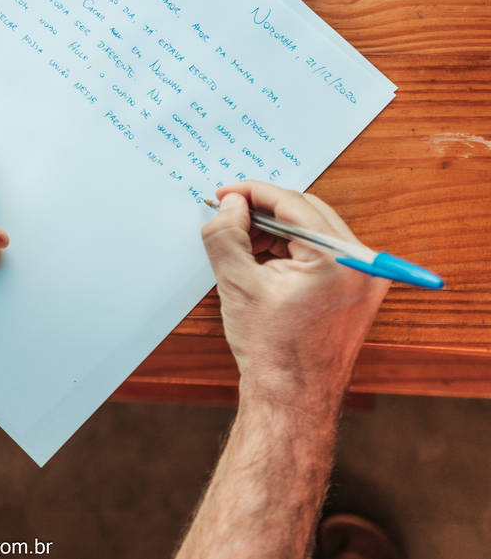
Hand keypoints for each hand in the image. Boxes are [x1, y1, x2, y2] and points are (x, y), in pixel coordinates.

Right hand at [201, 181, 389, 404]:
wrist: (292, 398)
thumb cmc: (273, 351)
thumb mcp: (238, 284)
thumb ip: (227, 235)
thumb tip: (230, 205)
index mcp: (340, 259)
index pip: (292, 203)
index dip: (252, 193)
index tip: (225, 193)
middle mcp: (362, 264)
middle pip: (306, 211)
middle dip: (263, 211)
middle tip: (228, 216)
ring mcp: (365, 276)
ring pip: (312, 230)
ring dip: (275, 231)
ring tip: (241, 247)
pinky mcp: (358, 288)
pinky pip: (321, 252)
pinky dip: (290, 250)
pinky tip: (261, 262)